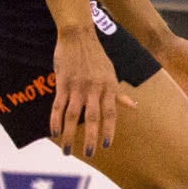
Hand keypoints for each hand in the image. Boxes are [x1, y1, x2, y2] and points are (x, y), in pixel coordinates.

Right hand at [50, 27, 127, 156]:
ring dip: (69, 134)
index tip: (106, 145)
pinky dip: (55, 121)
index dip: (109, 130)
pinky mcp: (62, 83)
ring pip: (72, 115)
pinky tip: (54, 133)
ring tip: (67, 150)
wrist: (78, 35)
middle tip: (89, 153)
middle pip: (92, 118)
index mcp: (108, 87)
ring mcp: (77, 86)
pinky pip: (58, 106)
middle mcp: (94, 89)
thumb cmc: (96, 55)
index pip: (111, 113)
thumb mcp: (111, 73)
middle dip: (90, 137)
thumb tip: (133, 106)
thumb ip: (118, 93)